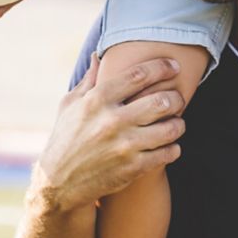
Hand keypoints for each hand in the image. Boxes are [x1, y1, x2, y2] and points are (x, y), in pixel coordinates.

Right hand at [30, 53, 185, 212]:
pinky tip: (169, 145)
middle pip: (161, 101)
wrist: (58, 182)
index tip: (173, 66)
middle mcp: (112, 121)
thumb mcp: (70, 105)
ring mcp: (124, 146)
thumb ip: (88, 80)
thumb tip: (97, 55)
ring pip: (171, 128)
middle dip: (176, 98)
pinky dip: (173, 147)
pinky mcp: (132, 168)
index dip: (162, 67)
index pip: (139, 75)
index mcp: (97, 100)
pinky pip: (168, 153)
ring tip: (175, 122)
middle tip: (177, 99)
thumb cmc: (65, 138)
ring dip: (178, 123)